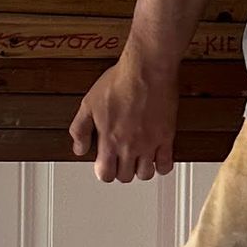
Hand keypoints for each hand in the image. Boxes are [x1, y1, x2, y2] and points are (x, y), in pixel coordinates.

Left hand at [71, 51, 178, 182]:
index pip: (105, 174)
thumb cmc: (120, 81)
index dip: (104, 172)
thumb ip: (80, 129)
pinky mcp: (166, 136)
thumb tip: (79, 148)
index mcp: (109, 139)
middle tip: (121, 160)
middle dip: (121, 171)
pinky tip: (157, 157)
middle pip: (125, 176)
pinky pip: (166, 164)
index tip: (105, 164)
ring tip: (138, 159)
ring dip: (140, 170)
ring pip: (145, 174)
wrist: (146, 69)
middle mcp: (130, 146)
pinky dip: (161, 165)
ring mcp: (149, 143)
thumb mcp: (89, 103)